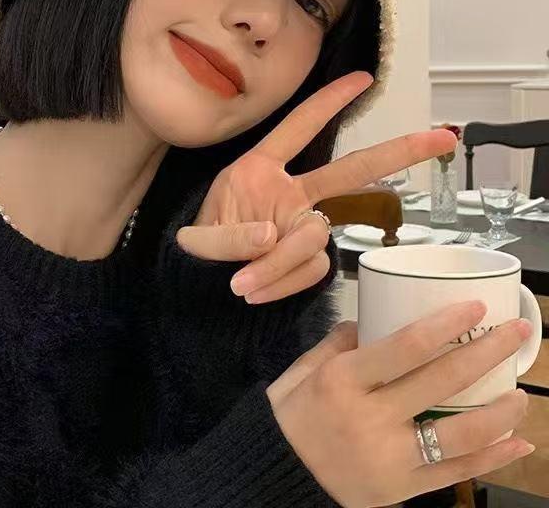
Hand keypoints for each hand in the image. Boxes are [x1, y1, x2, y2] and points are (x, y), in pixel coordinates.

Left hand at [174, 71, 458, 303]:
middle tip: (442, 137)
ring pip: (316, 238)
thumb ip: (227, 239)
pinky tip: (255, 290)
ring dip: (282, 262)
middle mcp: (290, 193)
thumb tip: (270, 237)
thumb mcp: (197, 238)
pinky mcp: (308, 259)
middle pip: (350, 171)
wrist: (201, 286)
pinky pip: (312, 268)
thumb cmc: (198, 248)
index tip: (363, 79)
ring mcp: (302, 226)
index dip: (329, 103)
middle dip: (397, 153)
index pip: (298, 128)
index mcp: (260, 169)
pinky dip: (284, 281)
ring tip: (242, 283)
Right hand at [264, 301, 534, 507]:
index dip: (446, 324)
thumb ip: (336, 344)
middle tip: (517, 331)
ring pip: (460, 433)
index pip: (405, 346)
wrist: (274, 480)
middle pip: (442, 381)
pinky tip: (519, 443)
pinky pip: (455, 473)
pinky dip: (493, 459)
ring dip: (501, 411)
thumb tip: (371, 319)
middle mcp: (370, 417)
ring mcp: (390, 457)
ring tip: (521, 393)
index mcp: (342, 380)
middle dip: (487, 352)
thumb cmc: (289, 418)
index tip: (476, 307)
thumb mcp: (300, 372)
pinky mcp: (402, 489)